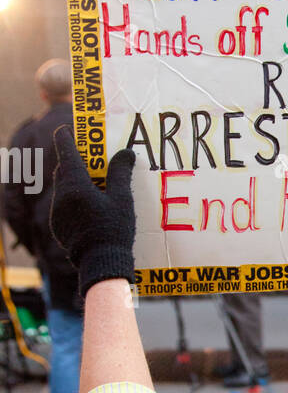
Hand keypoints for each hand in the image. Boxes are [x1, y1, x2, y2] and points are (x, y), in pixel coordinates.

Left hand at [50, 128, 136, 296]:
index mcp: (75, 185)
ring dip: (74, 181)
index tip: (68, 128)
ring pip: (62, 187)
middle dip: (74, 160)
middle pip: (64, 169)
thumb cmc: (114, 229)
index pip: (67, 151)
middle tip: (90, 158)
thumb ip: (120, 173)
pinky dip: (73, 199)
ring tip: (92, 184)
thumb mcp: (122, 199)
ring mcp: (57, 212)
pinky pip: (63, 204)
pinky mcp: (58, 225)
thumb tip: (125, 152)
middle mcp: (61, 195)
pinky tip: (89, 208)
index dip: (67, 137)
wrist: (100, 263)